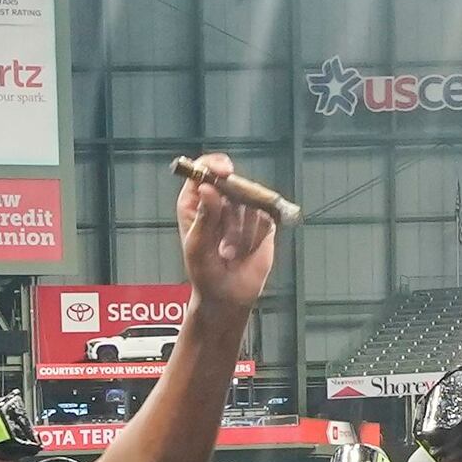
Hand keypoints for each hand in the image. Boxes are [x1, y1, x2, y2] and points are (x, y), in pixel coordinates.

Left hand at [173, 154, 285, 312]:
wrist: (228, 296)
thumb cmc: (204, 273)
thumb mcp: (198, 246)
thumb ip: (204, 217)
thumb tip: (208, 188)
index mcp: (196, 201)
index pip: (203, 169)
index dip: (213, 165)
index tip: (225, 171)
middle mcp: (219, 200)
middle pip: (232, 181)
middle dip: (233, 209)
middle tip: (226, 240)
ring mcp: (242, 210)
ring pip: (251, 201)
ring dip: (242, 230)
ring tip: (231, 251)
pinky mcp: (263, 222)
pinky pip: (265, 217)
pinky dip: (256, 236)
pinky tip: (246, 251)